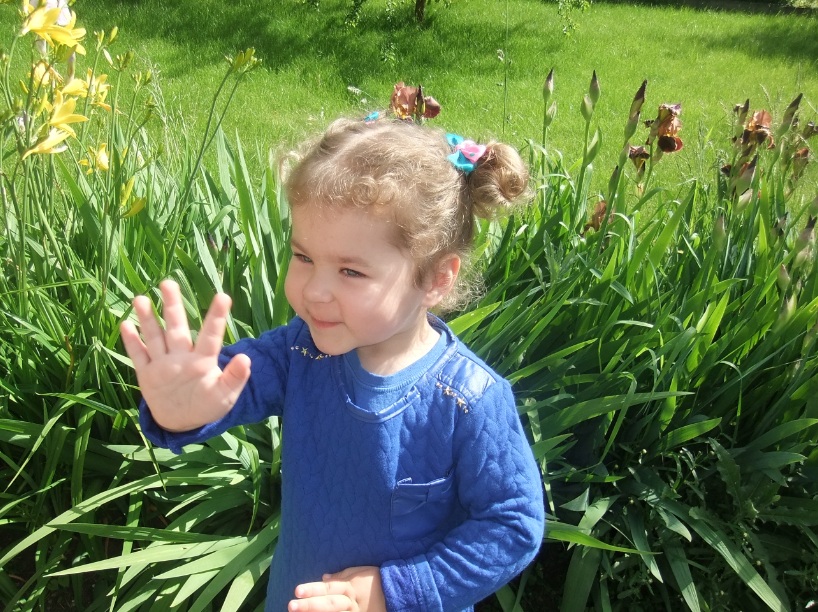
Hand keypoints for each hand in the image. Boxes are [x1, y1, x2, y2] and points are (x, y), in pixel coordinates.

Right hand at [120, 279, 250, 431]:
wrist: (183, 422)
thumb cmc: (207, 405)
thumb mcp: (225, 396)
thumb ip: (234, 378)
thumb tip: (246, 359)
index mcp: (203, 360)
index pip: (210, 335)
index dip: (216, 316)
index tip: (223, 296)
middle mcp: (181, 357)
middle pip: (176, 327)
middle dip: (172, 306)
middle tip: (168, 283)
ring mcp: (162, 364)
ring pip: (155, 337)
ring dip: (147, 319)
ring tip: (141, 299)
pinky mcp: (147, 376)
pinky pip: (138, 356)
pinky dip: (132, 342)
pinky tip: (126, 324)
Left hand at [289, 566, 385, 611]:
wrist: (397, 594)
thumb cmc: (375, 581)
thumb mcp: (359, 573)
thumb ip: (341, 576)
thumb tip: (324, 578)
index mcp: (350, 588)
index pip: (329, 588)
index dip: (313, 589)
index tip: (297, 591)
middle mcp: (351, 603)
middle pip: (329, 604)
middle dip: (311, 605)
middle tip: (292, 605)